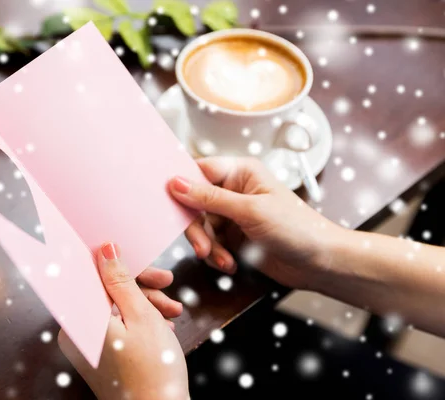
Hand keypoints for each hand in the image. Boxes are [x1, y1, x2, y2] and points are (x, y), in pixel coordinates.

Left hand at [58, 243, 188, 399]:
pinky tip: (162, 324)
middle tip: (167, 283)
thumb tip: (105, 249)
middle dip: (140, 287)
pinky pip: (118, 326)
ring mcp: (88, 346)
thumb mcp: (141, 316)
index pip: (92, 276)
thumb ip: (121, 280)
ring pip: (116, 308)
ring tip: (172, 311)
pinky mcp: (101, 355)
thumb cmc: (152, 371)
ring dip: (145, 304)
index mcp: (78, 321)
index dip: (118, 263)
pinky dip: (140, 322)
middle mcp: (77, 333)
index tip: (140, 258)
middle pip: (106, 292)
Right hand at [168, 157, 341, 289]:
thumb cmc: (297, 228)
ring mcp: (233, 214)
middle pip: (195, 204)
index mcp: (240, 172)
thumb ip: (210, 197)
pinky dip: (216, 256)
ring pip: (201, 227)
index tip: (168, 202)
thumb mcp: (250, 211)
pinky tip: (231, 264)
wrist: (320, 262)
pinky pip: (211, 243)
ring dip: (209, 247)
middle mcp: (234, 190)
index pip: (199, 171)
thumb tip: (176, 183)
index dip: (182, 186)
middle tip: (202, 247)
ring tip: (223, 260)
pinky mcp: (234, 236)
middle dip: (197, 229)